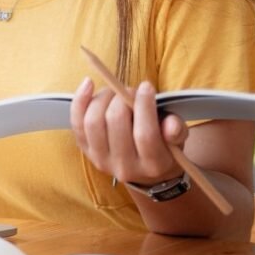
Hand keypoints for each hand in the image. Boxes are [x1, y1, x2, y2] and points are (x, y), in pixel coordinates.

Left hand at [69, 77, 188, 185]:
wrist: (145, 171)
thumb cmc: (163, 146)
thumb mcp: (177, 139)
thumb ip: (176, 130)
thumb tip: (171, 125)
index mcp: (152, 164)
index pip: (145, 134)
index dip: (144, 106)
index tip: (146, 86)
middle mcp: (125, 167)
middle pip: (116, 123)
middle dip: (122, 98)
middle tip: (130, 89)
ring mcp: (101, 160)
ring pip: (93, 122)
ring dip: (103, 98)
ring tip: (115, 91)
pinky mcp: (85, 150)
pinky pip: (76, 122)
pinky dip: (80, 100)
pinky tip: (88, 83)